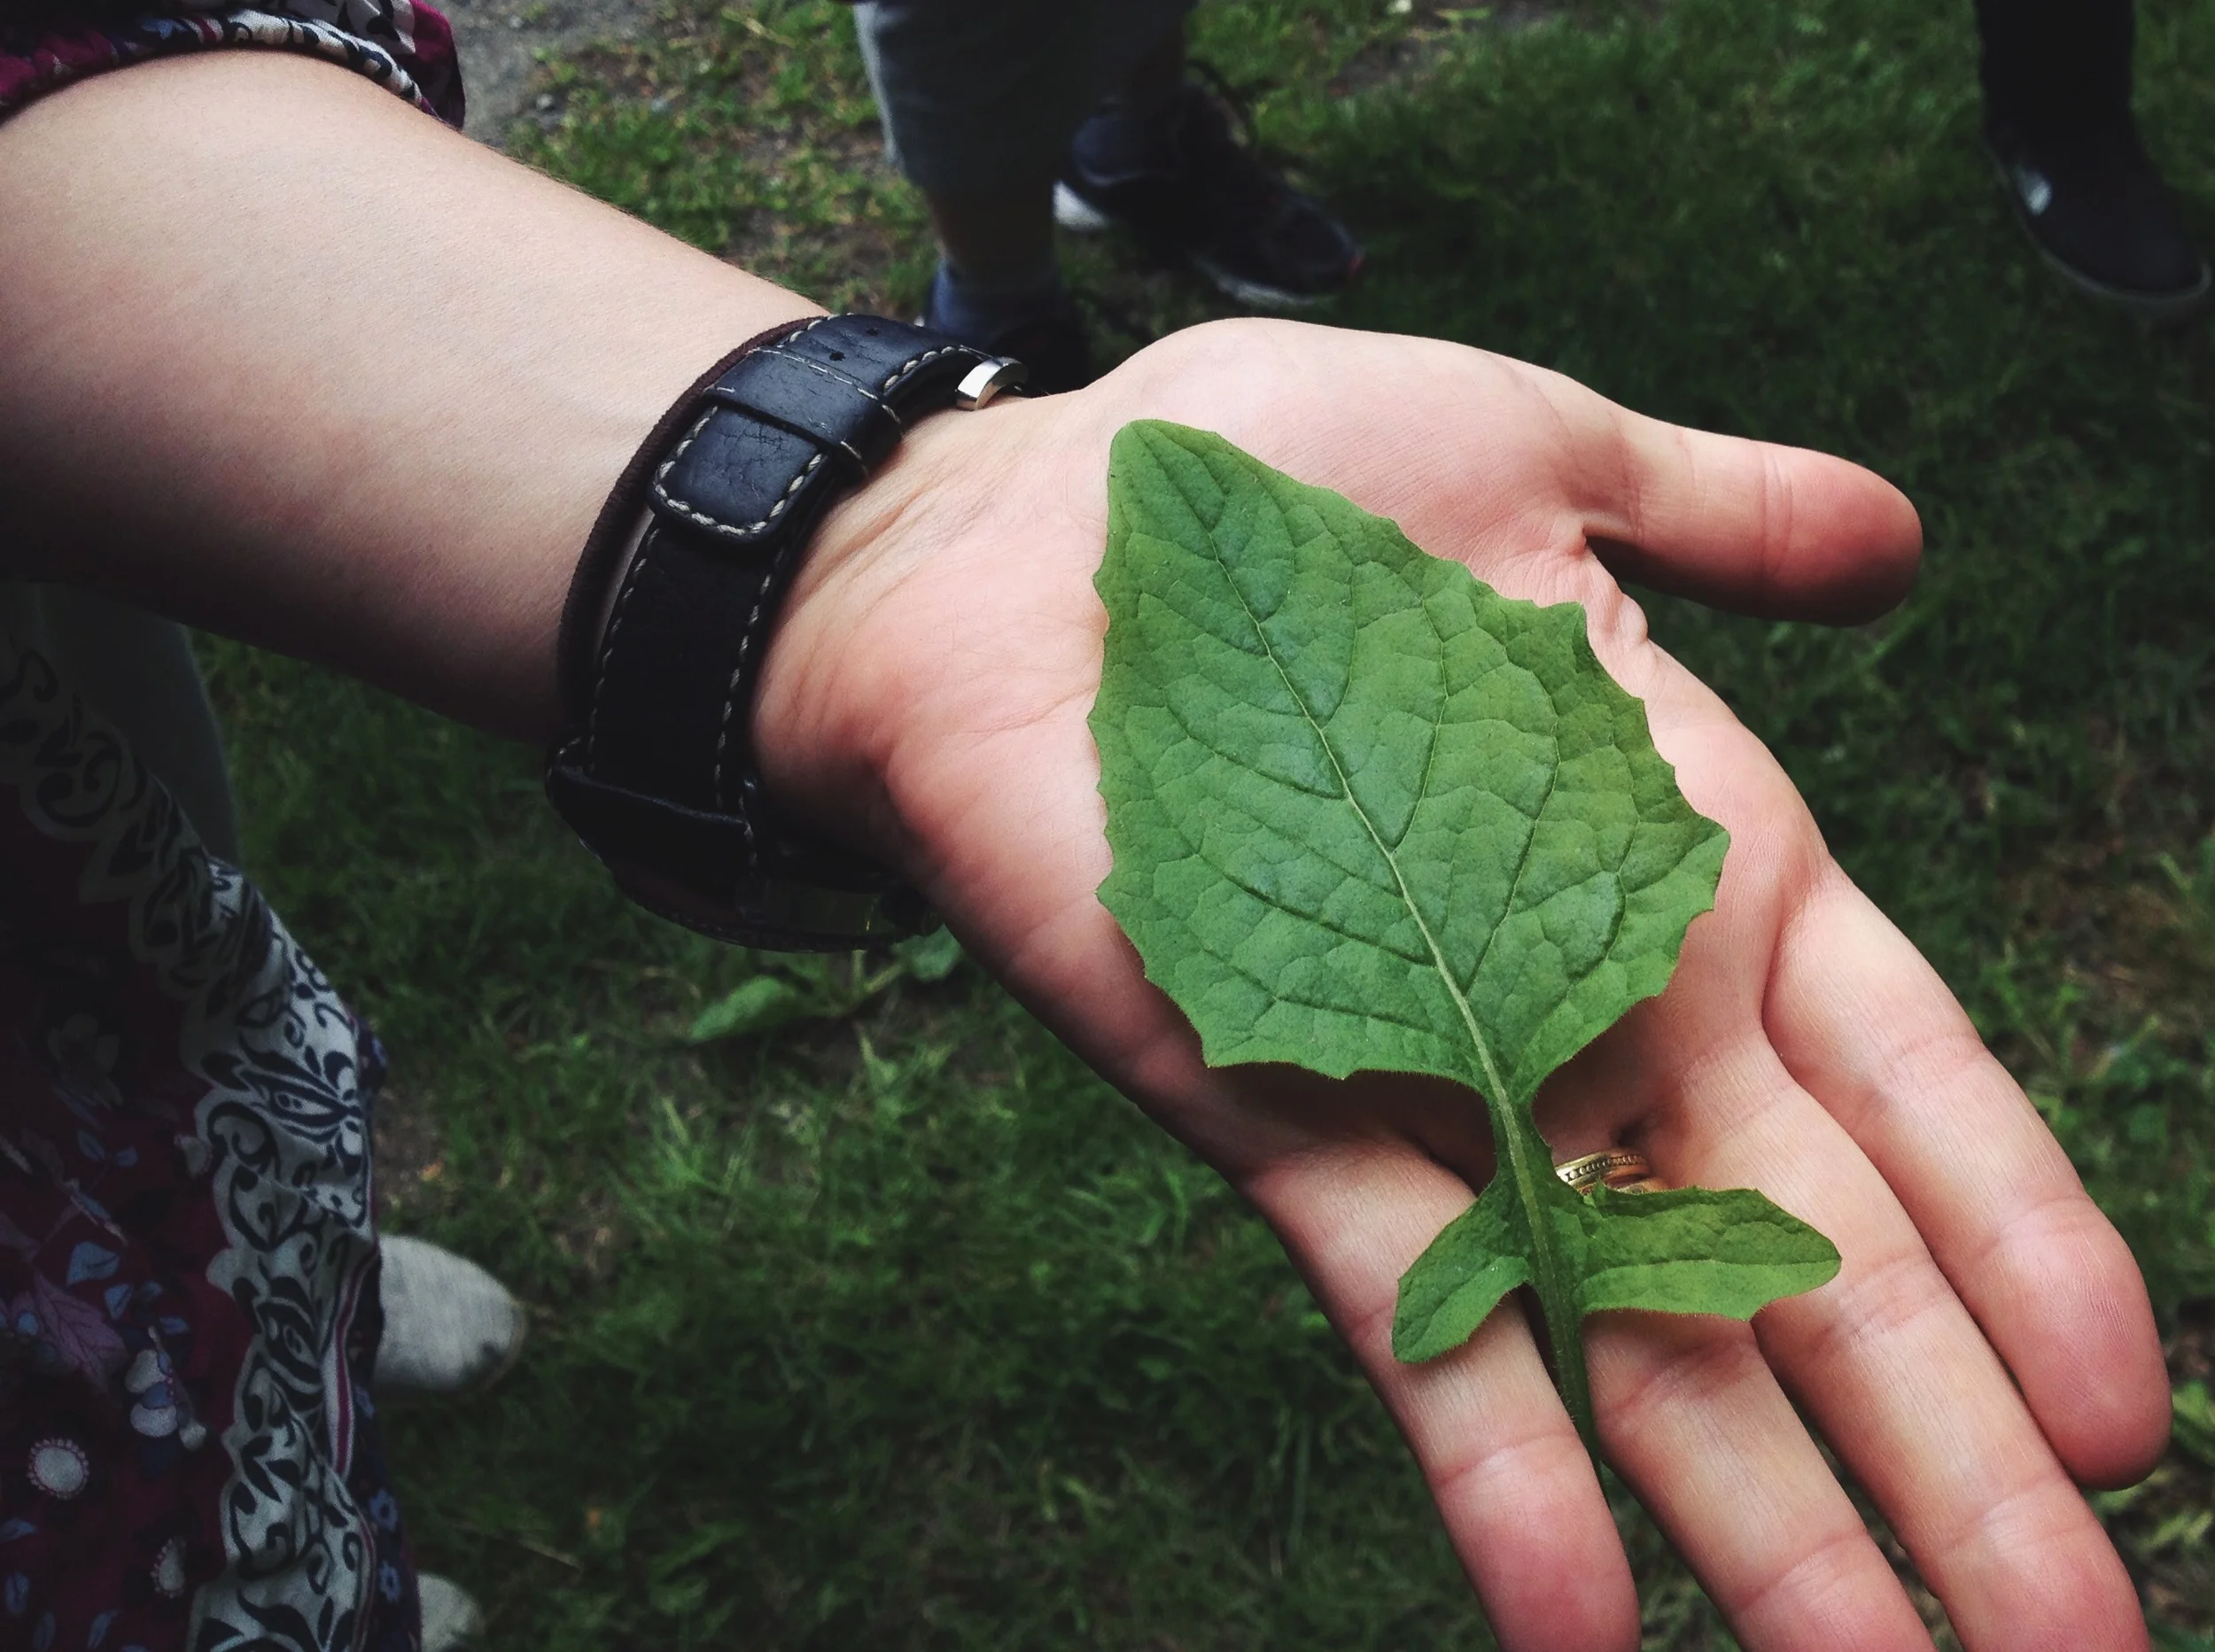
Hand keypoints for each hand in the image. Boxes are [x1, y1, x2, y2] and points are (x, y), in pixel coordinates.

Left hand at [760, 319, 2167, 1651]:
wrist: (1017, 527)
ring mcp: (1432, 1083)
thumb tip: (1893, 534)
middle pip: (1803, 1256)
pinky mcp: (1275, 1120)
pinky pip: (1411, 1318)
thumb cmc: (1270, 474)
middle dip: (1942, 1449)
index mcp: (1682, 856)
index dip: (2016, 1238)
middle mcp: (1582, 1004)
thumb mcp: (1539, 460)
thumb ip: (1716, 516)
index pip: (1900, 1080)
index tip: (2118, 1413)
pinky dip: (1498, 1472)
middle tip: (2082, 1649)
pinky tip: (1586, 1632)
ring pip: (1634, 1334)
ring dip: (1767, 1526)